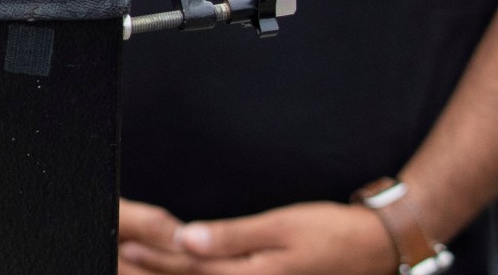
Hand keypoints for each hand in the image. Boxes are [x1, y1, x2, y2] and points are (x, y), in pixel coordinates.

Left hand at [121, 199, 399, 273]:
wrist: (376, 250)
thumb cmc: (331, 233)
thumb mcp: (280, 227)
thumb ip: (231, 237)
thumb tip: (186, 240)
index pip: (190, 268)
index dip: (155, 260)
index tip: (124, 249)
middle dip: (157, 271)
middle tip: (120, 259)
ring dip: (174, 274)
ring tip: (138, 265)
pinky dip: (200, 274)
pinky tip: (186, 267)